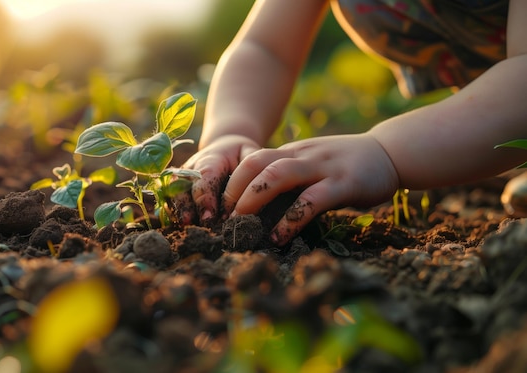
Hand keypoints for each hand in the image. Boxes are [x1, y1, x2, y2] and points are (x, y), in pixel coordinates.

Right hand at [174, 135, 260, 225]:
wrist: (224, 147)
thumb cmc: (240, 154)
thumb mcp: (249, 153)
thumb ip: (251, 169)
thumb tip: (253, 191)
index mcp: (210, 159)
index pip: (205, 177)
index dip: (205, 197)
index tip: (210, 215)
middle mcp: (191, 167)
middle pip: (184, 187)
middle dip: (190, 207)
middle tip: (199, 225)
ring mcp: (181, 177)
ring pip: (173, 193)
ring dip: (179, 211)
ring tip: (186, 227)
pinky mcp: (176, 186)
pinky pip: (170, 199)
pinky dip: (174, 212)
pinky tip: (181, 226)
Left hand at [222, 133, 399, 245]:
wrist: (391, 152)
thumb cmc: (347, 164)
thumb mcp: (314, 163)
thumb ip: (291, 176)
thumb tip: (260, 203)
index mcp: (294, 152)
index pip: (253, 159)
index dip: (232, 181)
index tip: (219, 207)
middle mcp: (303, 156)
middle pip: (257, 164)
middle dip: (234, 190)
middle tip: (223, 218)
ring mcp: (323, 167)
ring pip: (278, 176)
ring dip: (254, 200)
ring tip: (241, 225)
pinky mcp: (344, 183)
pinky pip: (311, 200)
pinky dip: (290, 219)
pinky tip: (279, 236)